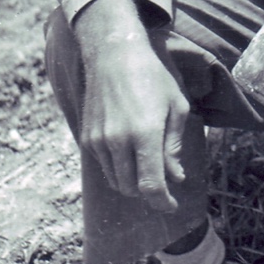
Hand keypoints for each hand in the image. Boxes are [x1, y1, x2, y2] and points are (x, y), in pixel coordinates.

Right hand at [73, 0, 188, 213]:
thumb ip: (173, 145)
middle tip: (165, 186)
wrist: (114, 56)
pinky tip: (133, 158)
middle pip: (131, 188)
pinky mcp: (87, 138)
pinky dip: (120, 171)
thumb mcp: (176, 107)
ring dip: (134, 183)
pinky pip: (105, 167)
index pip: (150, 184)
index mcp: (144, 133)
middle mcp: (117, 141)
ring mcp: (98, 141)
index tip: (171, 207)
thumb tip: (175, 176)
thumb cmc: (153, 78)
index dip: (161, 201)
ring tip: (151, 171)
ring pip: (116, 180)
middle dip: (149, 193)